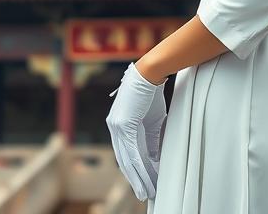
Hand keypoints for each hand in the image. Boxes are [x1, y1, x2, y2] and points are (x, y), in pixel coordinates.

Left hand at [106, 62, 165, 199]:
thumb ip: (150, 140)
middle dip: (134, 179)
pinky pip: (132, 151)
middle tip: (143, 194)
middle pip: (124, 160)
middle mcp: (114, 127)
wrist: (149, 74)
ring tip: (146, 192)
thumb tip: (153, 159)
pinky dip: (140, 167)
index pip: (124, 153)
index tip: (142, 182)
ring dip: (138, 177)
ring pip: (127, 159)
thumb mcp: (150, 121)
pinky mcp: (124, 125)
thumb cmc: (150, 93)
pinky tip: (146, 178)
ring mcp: (117, 126)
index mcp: (118, 125)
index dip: (133, 170)